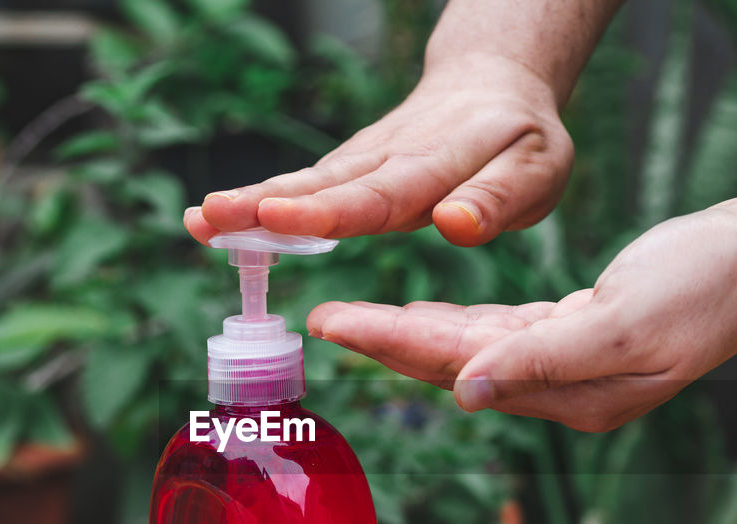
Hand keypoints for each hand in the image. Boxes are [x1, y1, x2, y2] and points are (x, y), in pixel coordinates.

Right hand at [184, 53, 572, 247]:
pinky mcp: (348, 165)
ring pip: (306, 181)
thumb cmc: (521, 140)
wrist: (493, 85)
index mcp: (442, 158)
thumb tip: (454, 226)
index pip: (383, 190)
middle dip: (268, 206)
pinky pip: (304, 185)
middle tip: (213, 218)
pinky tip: (213, 219)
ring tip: (199, 220)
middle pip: (327, 184)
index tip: (281, 220)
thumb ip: (497, 200)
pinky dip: (260, 202)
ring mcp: (364, 158)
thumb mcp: (538, 170)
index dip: (331, 210)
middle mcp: (392, 154)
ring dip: (251, 202)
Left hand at [306, 198, 736, 430]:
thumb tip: (466, 391)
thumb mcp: (625, 321)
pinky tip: (427, 317)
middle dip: (387, 342)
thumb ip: (543, 360)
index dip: (393, 346)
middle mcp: (567, 391)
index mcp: (574, 396)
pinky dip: (462, 325)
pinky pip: (505, 334)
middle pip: (457, 366)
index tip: (335, 326)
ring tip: (359, 320)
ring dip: (416, 334)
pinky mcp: (581, 333)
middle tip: (325, 319)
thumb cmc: (706, 286)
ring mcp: (574, 366)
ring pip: (475, 350)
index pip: (461, 371)